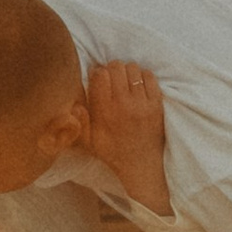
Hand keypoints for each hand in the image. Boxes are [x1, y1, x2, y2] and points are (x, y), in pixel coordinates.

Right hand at [84, 58, 170, 213]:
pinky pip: (149, 76)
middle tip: (111, 79)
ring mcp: (142, 103)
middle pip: (116, 67)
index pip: (100, 75)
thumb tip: (75, 104)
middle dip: (111, 69)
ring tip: (125, 82)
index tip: (98, 79)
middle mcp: (124, 104)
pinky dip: (142, 76)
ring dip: (127, 72)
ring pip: (133, 68)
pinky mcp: (156, 104)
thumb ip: (79, 122)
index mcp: (105, 111)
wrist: (141, 164)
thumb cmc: (112, 152)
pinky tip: (137, 86)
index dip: (97, 73)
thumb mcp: (88, 141)